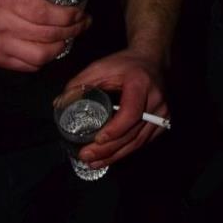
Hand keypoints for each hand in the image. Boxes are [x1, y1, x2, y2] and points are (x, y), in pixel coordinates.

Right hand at [0, 0, 90, 70]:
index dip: (69, 16)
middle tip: (82, 23)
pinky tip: (51, 48)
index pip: (45, 13)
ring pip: (40, 56)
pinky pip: (28, 66)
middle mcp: (3, 24)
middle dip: (73, 31)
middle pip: (47, 35)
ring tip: (69, 37)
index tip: (80, 11)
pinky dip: (44, 60)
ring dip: (61, 48)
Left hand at [59, 50, 167, 168]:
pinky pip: (143, 141)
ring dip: (116, 155)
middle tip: (86, 156)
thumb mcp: (101, 66)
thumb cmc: (125, 64)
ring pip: (138, 142)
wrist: (152, 60)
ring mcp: (162, 113)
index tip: (97, 140)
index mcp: (141, 84)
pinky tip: (110, 157)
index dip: (115, 129)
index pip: (131, 112)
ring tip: (94, 162)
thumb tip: (59, 103)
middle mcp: (156, 100)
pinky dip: (126, 151)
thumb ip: (80, 83)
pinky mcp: (163, 122)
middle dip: (108, 149)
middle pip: (132, 132)